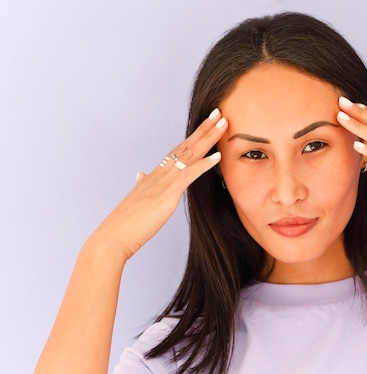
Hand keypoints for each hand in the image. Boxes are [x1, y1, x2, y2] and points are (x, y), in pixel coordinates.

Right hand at [92, 110, 226, 259]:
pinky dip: (204, 164)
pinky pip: (188, 175)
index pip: (177, 151)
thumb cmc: (126, 224)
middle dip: (204, 129)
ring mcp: (162, 183)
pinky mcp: (166, 196)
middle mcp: (159, 174)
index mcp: (154, 175)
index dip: (192, 137)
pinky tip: (217, 156)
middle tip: (218, 112)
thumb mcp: (137, 200)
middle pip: (185, 146)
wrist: (113, 238)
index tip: (205, 124)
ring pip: (189, 155)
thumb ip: (142, 185)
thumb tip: (140, 175)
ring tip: (223, 123)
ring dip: (208, 138)